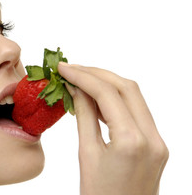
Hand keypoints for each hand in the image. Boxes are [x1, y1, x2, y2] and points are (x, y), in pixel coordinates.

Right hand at [58, 62, 168, 194]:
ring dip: (107, 84)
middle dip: (97, 73)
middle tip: (72, 69)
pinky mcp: (157, 144)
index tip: (64, 68)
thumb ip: (84, 116)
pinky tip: (96, 98)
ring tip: (80, 80)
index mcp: (132, 141)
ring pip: (134, 97)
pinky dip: (116, 100)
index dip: (83, 75)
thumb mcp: (86, 154)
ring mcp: (158, 141)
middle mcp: (152, 138)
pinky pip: (137, 112)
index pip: (107, 94)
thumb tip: (76, 88)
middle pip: (126, 88)